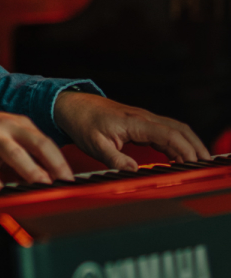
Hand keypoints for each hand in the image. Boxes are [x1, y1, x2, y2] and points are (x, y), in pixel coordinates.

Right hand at [0, 102, 73, 190]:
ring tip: (43, 187)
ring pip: (15, 153)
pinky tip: (1, 194)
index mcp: (17, 124)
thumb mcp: (0, 139)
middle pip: (38, 143)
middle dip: (55, 164)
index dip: (62, 161)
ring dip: (31, 171)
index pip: (46, 142)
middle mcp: (5, 126)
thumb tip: (43, 182)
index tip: (74, 181)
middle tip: (67, 184)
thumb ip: (21, 156)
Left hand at [53, 91, 210, 170]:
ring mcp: (143, 119)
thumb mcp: (95, 144)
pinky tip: (182, 156)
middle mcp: (143, 118)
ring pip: (175, 129)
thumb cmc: (82, 122)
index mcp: (135, 122)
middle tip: (206, 166)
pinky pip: (166, 131)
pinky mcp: (140, 123)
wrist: (71, 105)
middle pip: (179, 130)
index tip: (193, 166)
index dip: (185, 151)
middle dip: (196, 147)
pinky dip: (178, 142)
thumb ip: (115, 159)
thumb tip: (135, 172)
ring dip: (190, 144)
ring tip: (200, 164)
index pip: (169, 135)